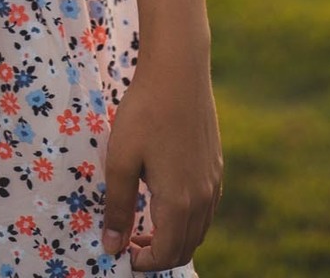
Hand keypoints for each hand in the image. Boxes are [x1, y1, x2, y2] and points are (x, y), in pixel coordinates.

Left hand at [100, 51, 221, 270]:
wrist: (178, 70)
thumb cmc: (144, 112)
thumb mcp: (121, 159)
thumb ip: (117, 206)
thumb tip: (112, 247)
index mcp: (179, 202)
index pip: (167, 254)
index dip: (145, 262)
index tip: (123, 253)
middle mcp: (203, 198)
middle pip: (186, 247)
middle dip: (159, 254)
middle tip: (131, 241)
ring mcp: (213, 181)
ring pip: (199, 230)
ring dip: (174, 237)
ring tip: (144, 224)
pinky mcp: (216, 165)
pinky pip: (206, 209)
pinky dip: (188, 219)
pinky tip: (165, 199)